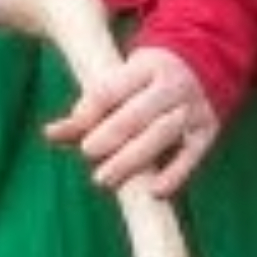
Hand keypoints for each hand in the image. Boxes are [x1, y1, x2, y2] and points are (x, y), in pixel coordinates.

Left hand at [42, 45, 220, 197]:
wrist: (206, 65)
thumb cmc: (145, 83)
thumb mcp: (120, 84)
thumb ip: (86, 111)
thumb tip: (50, 134)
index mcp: (146, 67)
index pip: (110, 90)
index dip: (88, 112)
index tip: (74, 128)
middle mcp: (173, 86)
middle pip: (138, 113)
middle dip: (110, 135)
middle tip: (88, 153)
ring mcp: (193, 108)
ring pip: (163, 133)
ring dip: (132, 158)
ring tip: (104, 180)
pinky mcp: (207, 131)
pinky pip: (192, 155)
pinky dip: (175, 174)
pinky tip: (154, 191)